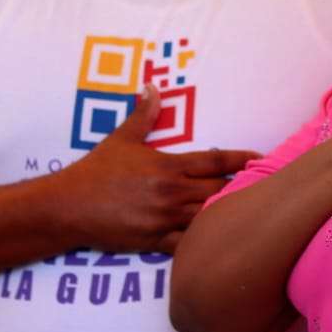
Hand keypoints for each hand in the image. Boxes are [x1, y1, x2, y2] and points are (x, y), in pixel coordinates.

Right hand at [57, 85, 259, 253]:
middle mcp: (171, 193)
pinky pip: (187, 244)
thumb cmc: (96, 171)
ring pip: (208, 218)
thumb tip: (152, 87)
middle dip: (240, 188)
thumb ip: (143, 115)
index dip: (242, 159)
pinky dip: (204, 242)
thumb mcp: (121, 138)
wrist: (68, 207)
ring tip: (248, 211)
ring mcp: (164, 219)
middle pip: (219, 190)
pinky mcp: (154, 241)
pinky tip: (220, 240)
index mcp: (168, 166)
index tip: (262, 158)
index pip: (215, 160)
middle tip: (262, 185)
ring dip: (227, 213)